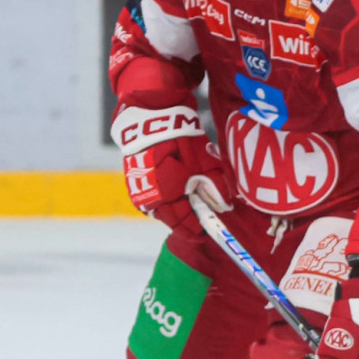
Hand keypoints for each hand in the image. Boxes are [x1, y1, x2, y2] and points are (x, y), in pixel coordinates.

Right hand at [113, 104, 230, 228]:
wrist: (153, 124)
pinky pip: (149, 200)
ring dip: (172, 213)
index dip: (194, 230)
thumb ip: (216, 188)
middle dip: (184, 224)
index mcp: (169, 199)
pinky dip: (161, 203)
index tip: (204, 234)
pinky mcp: (133, 182)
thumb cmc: (183, 145)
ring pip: (159, 211)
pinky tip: (171, 200)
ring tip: (185, 213)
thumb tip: (224, 206)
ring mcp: (140, 191)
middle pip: (170, 220)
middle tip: (197, 225)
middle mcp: (151, 200)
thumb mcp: (206, 165)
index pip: (183, 223)